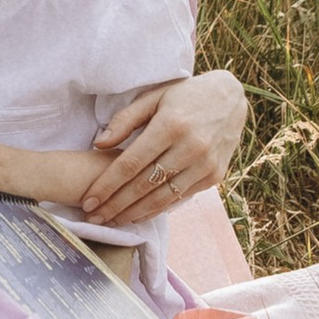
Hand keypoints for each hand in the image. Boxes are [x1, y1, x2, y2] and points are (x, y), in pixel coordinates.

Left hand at [80, 69, 247, 226]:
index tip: (88, 200)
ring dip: (133, 214)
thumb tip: (99, 145)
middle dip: (115, 205)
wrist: (230, 98)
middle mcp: (191, 147)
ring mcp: (205, 164)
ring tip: (110, 222)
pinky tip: (137, 216)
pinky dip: (156, 210)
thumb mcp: (154, 97)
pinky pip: (179, 198)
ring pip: (161, 198)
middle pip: (143, 185)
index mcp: (171, 125)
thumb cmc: (185, 96)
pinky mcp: (214, 176)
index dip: (107, 185)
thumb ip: (125, 120)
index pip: (131, 164)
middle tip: (93, 218)